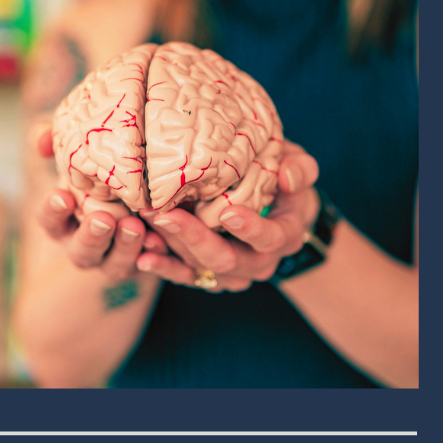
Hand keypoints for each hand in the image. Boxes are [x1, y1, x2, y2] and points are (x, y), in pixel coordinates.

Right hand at [33, 125, 166, 282]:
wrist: (140, 188)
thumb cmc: (100, 168)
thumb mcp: (78, 153)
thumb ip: (56, 141)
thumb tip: (43, 141)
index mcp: (64, 219)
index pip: (49, 219)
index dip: (53, 210)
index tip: (63, 196)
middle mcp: (83, 244)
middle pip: (81, 250)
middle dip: (91, 236)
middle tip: (103, 219)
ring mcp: (112, 258)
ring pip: (113, 264)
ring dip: (124, 247)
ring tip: (135, 226)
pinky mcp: (141, 263)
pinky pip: (146, 266)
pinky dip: (153, 256)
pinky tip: (159, 239)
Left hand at [134, 141, 320, 292]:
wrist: (273, 206)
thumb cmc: (281, 180)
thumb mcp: (298, 167)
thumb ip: (299, 169)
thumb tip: (287, 175)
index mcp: (283, 236)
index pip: (269, 238)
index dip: (250, 229)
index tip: (227, 213)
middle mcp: (258, 261)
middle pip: (226, 260)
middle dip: (194, 238)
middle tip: (166, 215)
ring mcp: (231, 272)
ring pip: (200, 267)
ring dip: (172, 249)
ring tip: (146, 227)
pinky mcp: (207, 273)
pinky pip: (184, 275)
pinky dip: (164, 266)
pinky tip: (143, 256)